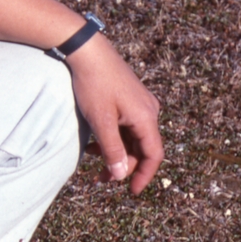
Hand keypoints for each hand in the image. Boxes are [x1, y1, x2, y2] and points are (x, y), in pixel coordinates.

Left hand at [67, 34, 162, 194]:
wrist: (87, 49)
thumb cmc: (94, 83)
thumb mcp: (101, 121)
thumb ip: (111, 150)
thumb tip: (119, 175)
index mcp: (146, 117)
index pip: (153, 155)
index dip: (144, 175)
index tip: (132, 191)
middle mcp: (149, 111)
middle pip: (141, 149)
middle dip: (122, 165)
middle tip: (100, 177)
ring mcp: (140, 104)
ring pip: (132, 138)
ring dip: (115, 152)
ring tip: (92, 158)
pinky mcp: (130, 99)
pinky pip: (126, 126)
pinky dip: (113, 138)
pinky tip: (94, 142)